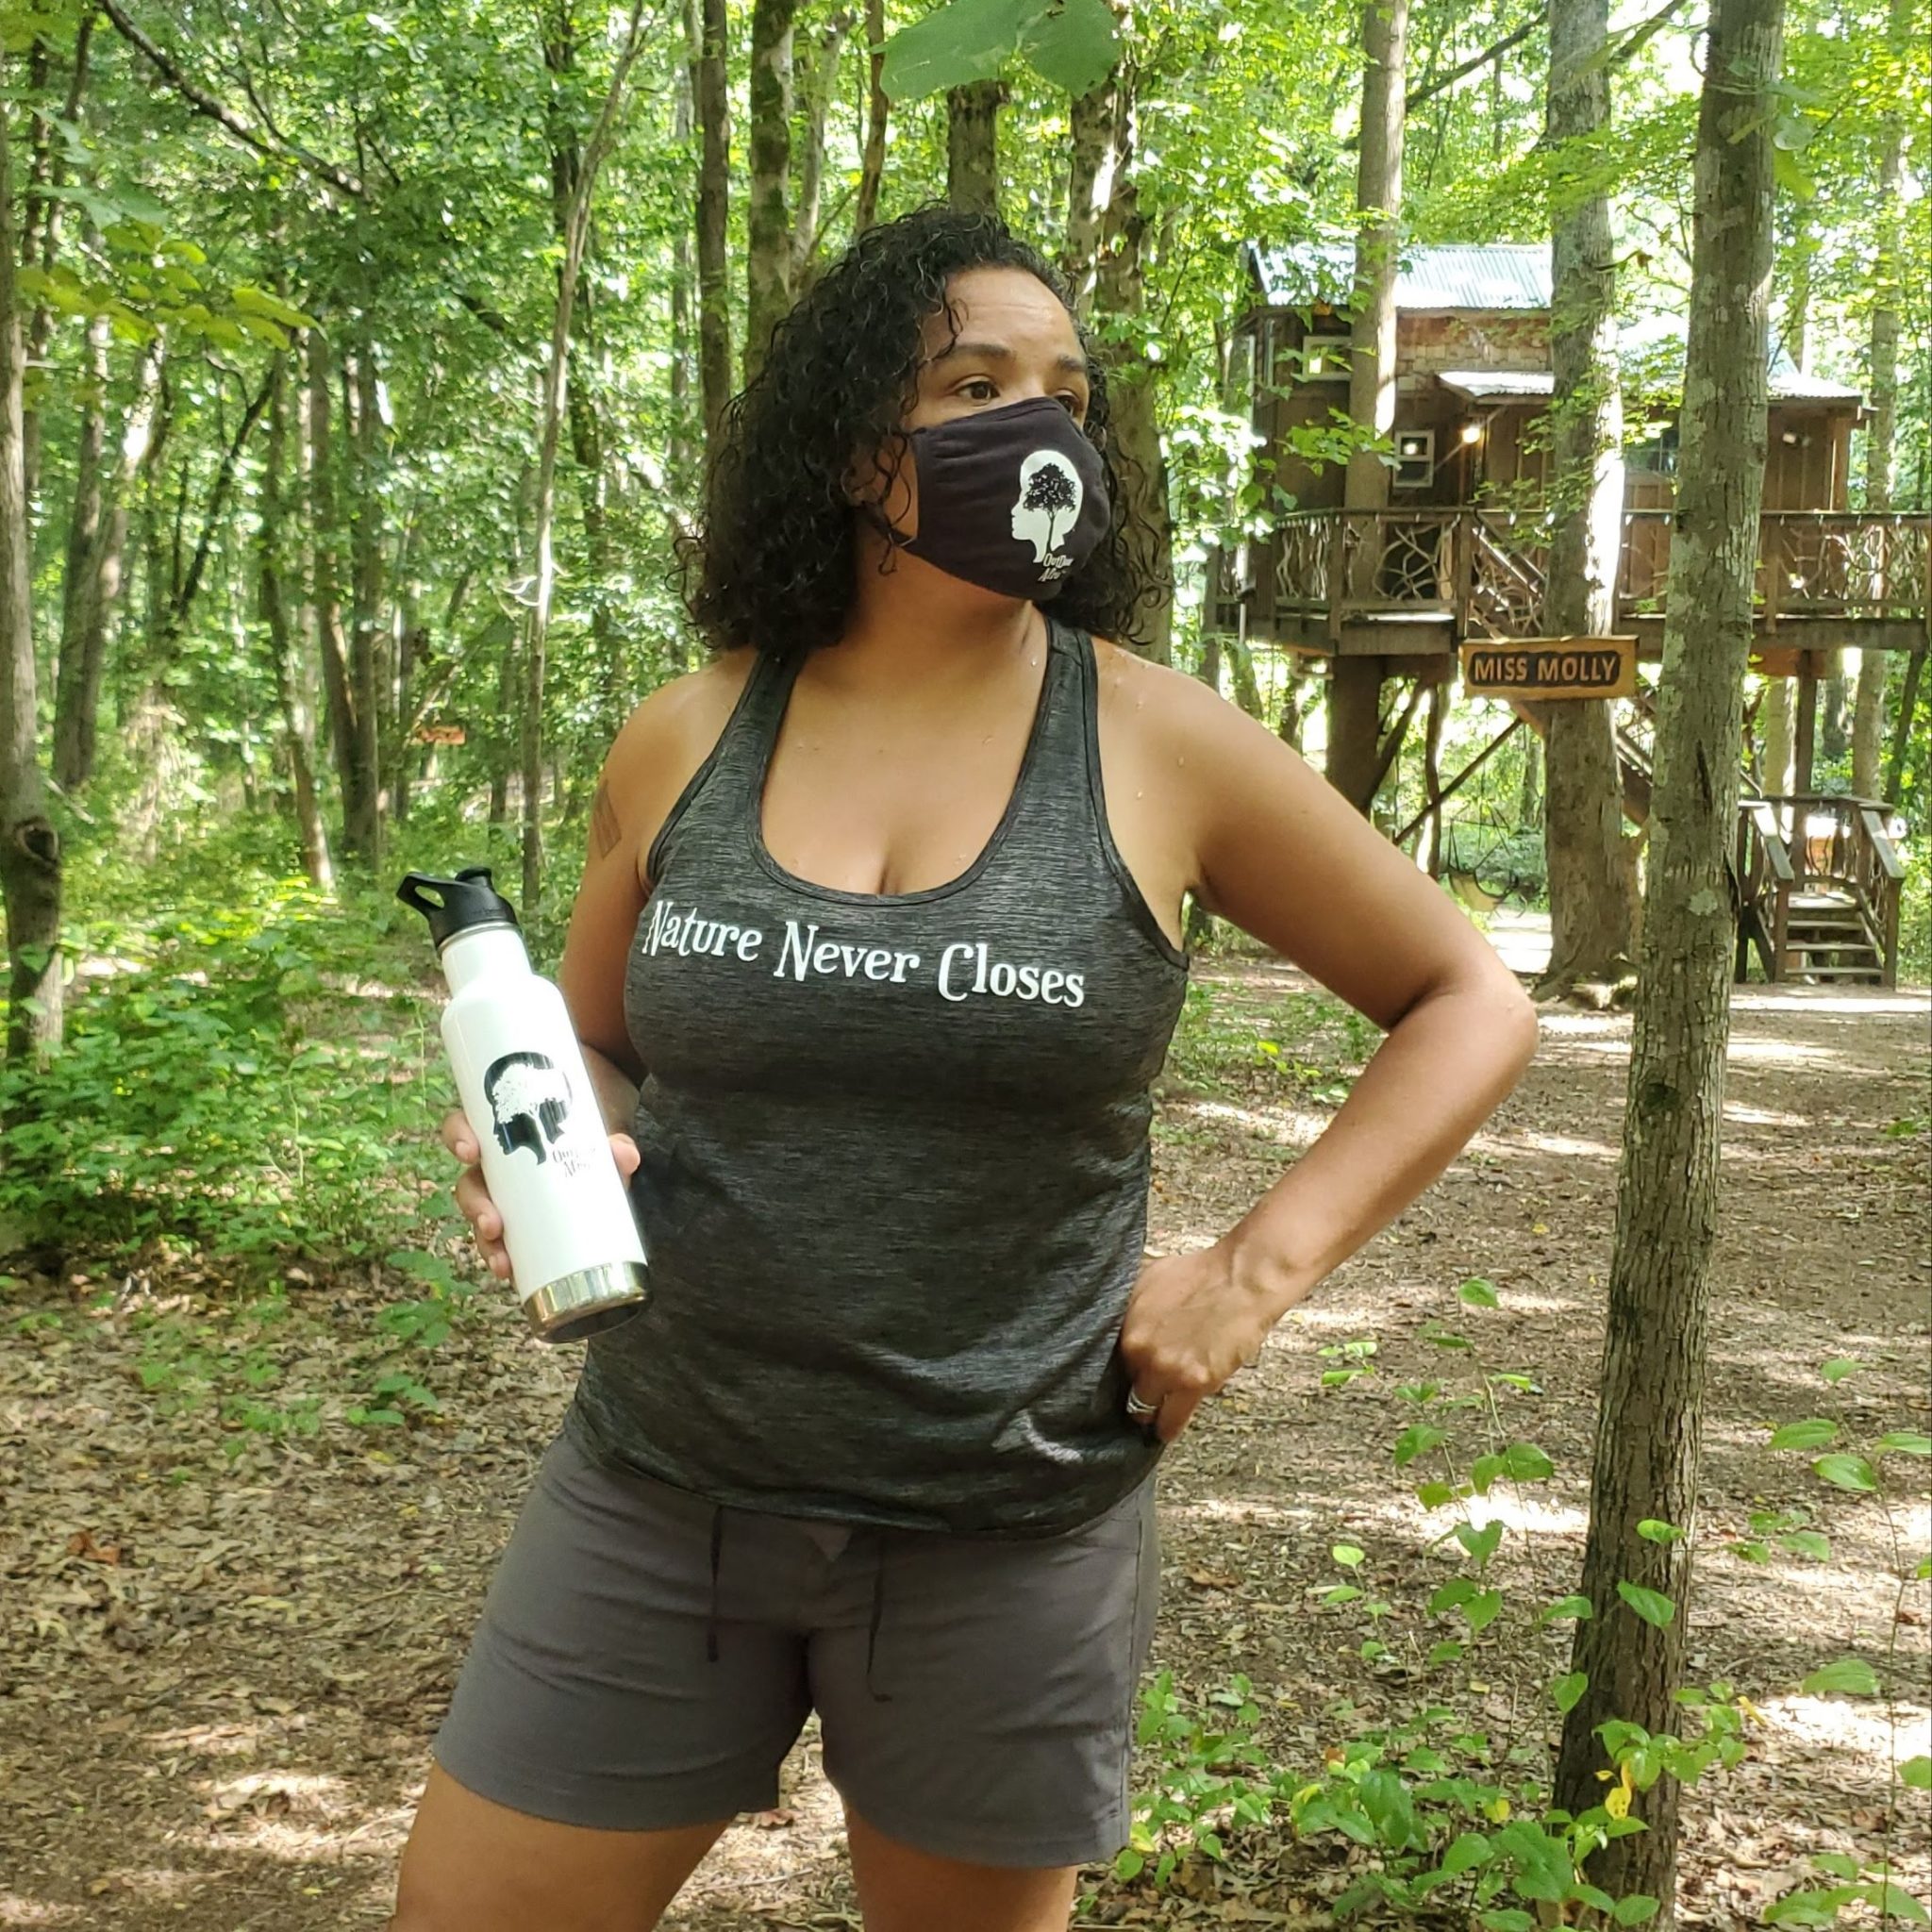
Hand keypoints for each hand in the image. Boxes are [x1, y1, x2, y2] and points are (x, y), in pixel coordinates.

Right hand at [440, 1108, 640, 1282]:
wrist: (600, 1161)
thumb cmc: (586, 1142)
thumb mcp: (599, 1140)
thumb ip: (614, 1148)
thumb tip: (625, 1156)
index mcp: (502, 1137)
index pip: (465, 1129)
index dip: (459, 1137)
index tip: (470, 1151)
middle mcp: (494, 1170)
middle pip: (468, 1185)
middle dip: (475, 1206)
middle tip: (493, 1223)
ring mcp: (502, 1201)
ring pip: (480, 1221)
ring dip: (486, 1243)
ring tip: (503, 1261)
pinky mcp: (515, 1228)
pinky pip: (499, 1244)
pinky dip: (502, 1258)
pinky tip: (510, 1273)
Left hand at [1115, 1243, 1278, 1443]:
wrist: (1240, 1279)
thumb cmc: (1199, 1274)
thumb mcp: (1147, 1278)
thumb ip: (1127, 1305)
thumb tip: (1114, 1318)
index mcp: (1124, 1325)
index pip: (1110, 1363)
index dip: (1121, 1371)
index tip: (1125, 1378)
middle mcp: (1138, 1350)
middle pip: (1126, 1385)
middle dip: (1135, 1389)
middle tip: (1142, 1396)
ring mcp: (1165, 1369)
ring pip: (1144, 1407)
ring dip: (1149, 1413)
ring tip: (1151, 1419)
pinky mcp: (1193, 1383)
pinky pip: (1171, 1420)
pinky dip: (1167, 1428)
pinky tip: (1164, 1433)